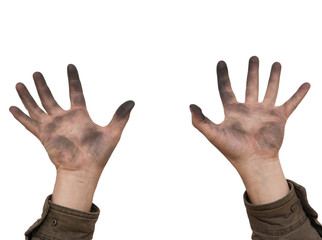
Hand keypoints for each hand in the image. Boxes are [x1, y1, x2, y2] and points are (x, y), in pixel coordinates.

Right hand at [10, 64, 133, 209]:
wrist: (84, 170)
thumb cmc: (99, 154)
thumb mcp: (112, 132)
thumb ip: (120, 116)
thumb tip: (132, 102)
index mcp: (80, 115)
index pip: (75, 91)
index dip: (73, 79)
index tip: (70, 66)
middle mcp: (64, 118)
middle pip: (50, 97)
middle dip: (43, 86)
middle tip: (36, 73)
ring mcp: (53, 126)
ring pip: (37, 107)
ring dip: (28, 96)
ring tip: (20, 83)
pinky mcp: (43, 135)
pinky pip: (29, 124)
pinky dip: (20, 116)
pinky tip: (11, 107)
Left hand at [190, 56, 309, 203]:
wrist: (254, 161)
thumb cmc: (232, 150)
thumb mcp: (213, 133)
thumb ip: (200, 120)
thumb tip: (190, 105)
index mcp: (233, 111)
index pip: (226, 89)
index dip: (223, 75)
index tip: (221, 62)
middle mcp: (249, 109)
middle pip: (250, 85)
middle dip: (252, 71)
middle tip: (253, 57)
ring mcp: (265, 112)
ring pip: (270, 90)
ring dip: (273, 77)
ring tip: (276, 63)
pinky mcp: (279, 118)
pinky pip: (291, 103)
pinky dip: (299, 94)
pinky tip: (307, 84)